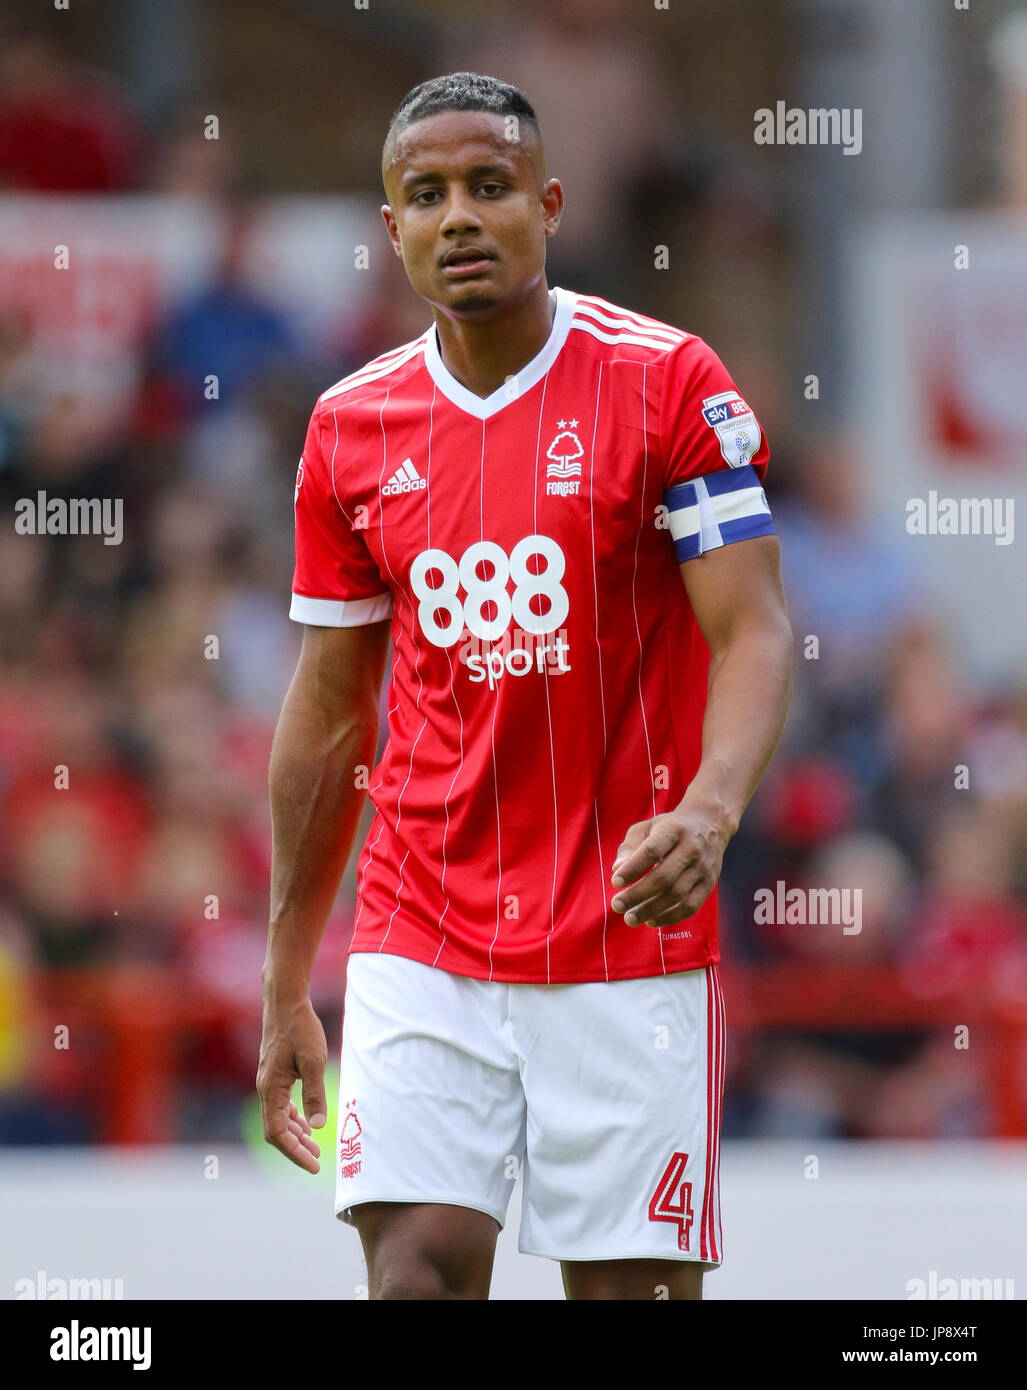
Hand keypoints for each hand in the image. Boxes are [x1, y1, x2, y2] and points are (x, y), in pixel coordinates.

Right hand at [256, 992, 327, 1172]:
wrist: (285, 1002)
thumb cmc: (301, 1028)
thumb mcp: (314, 1061)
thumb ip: (315, 1094)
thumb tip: (318, 1127)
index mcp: (271, 1089)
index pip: (277, 1133)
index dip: (295, 1152)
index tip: (313, 1165)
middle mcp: (265, 1088)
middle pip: (276, 1130)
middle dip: (296, 1147)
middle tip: (317, 1159)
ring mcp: (268, 1081)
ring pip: (278, 1118)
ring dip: (295, 1133)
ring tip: (314, 1145)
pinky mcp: (274, 1073)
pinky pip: (280, 1104)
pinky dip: (293, 1117)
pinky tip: (306, 1121)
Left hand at [610, 801, 730, 927]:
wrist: (709, 824)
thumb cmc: (669, 828)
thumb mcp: (647, 827)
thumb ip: (630, 846)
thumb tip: (617, 868)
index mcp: (673, 830)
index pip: (652, 851)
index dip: (633, 868)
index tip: (615, 882)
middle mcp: (691, 848)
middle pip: (664, 877)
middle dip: (638, 894)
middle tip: (617, 905)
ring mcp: (703, 868)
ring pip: (676, 895)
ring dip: (651, 909)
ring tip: (630, 918)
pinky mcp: (709, 884)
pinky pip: (690, 906)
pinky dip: (670, 917)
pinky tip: (650, 921)